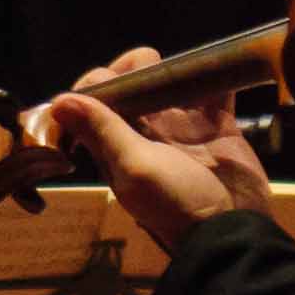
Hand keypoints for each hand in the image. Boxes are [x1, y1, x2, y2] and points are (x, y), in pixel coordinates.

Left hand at [35, 55, 273, 250]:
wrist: (234, 230)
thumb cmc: (179, 204)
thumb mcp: (135, 169)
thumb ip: (103, 132)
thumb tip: (60, 101)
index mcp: (117, 145)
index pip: (94, 102)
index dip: (98, 83)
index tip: (114, 78)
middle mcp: (146, 134)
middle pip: (132, 86)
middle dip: (136, 67)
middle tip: (151, 64)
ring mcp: (184, 130)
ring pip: (170, 85)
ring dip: (173, 68)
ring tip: (182, 67)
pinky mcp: (219, 129)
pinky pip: (214, 94)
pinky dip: (215, 78)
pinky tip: (216, 69)